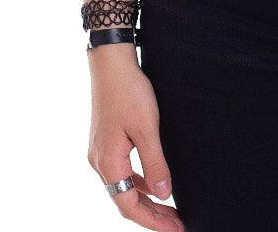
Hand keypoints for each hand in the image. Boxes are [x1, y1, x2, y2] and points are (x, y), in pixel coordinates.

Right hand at [87, 49, 184, 227]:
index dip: (153, 221)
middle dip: (152, 214)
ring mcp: (101, 151)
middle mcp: (100, 162)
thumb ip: (156, 164)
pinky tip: (157, 181)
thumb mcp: (147, 128)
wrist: (111, 62)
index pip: (129, 206)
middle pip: (125, 200)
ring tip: (171, 208)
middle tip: (177, 223)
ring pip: (124, 186)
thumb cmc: (129, 92)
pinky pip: (123, 171)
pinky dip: (140, 181)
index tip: (175, 229)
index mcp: (108, 162)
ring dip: (147, 199)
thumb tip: (165, 195)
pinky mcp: (106, 141)